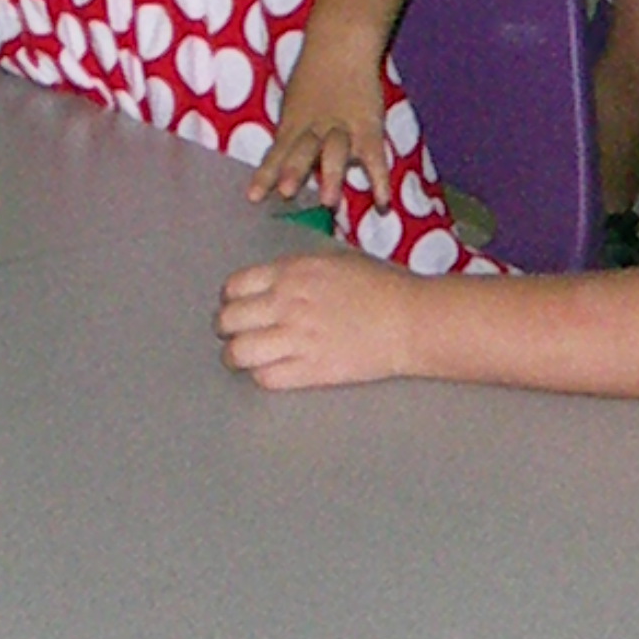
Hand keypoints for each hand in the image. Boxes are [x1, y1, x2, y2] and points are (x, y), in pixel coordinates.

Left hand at [216, 249, 417, 388]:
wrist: (410, 319)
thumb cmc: (380, 286)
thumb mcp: (333, 261)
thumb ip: (296, 271)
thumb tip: (270, 284)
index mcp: (290, 273)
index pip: (234, 287)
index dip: (232, 300)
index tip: (240, 307)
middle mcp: (286, 304)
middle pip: (228, 320)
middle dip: (228, 328)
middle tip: (239, 333)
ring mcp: (296, 338)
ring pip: (238, 352)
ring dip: (236, 356)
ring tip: (245, 358)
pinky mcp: (311, 369)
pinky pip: (266, 377)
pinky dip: (262, 375)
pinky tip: (273, 370)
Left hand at [253, 50, 388, 207]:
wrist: (342, 44)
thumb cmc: (313, 75)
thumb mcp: (294, 102)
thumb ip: (291, 133)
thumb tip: (282, 166)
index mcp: (293, 122)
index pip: (277, 152)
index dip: (266, 174)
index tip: (253, 197)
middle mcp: (315, 128)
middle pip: (303, 150)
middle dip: (296, 170)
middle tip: (287, 193)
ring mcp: (344, 128)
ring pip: (335, 152)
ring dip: (331, 175)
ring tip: (328, 202)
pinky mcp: (369, 129)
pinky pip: (375, 159)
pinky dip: (380, 180)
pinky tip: (382, 203)